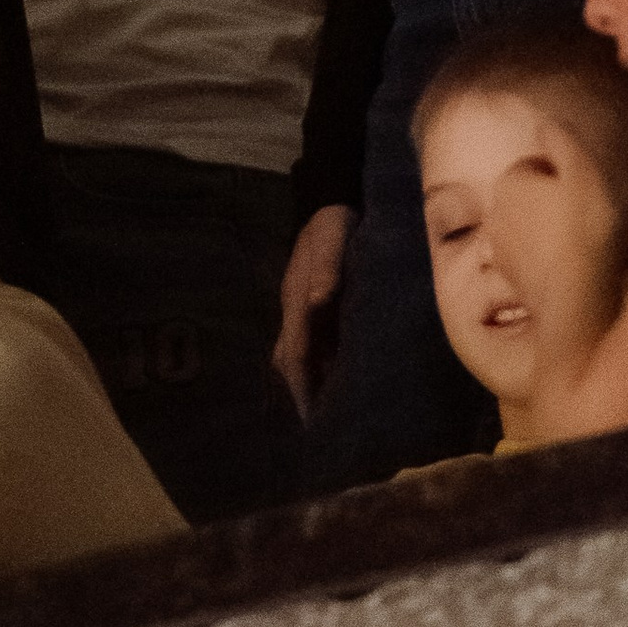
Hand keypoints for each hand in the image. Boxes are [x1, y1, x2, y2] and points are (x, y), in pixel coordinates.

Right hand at [275, 204, 354, 410]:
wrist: (331, 199)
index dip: (304, 388)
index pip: (297, 355)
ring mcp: (302, 307)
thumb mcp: (329, 243)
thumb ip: (324, 272)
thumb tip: (318, 302)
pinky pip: (311, 342)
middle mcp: (296, 310)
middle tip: (319, 427)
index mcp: (297, 302)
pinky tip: (335, 373)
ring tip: (326, 409)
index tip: (313, 420)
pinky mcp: (313, 304)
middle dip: (303, 393)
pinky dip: (318, 363)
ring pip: (298, 354)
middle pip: (292, 362)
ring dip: (309, 381)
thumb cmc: (333, 224)